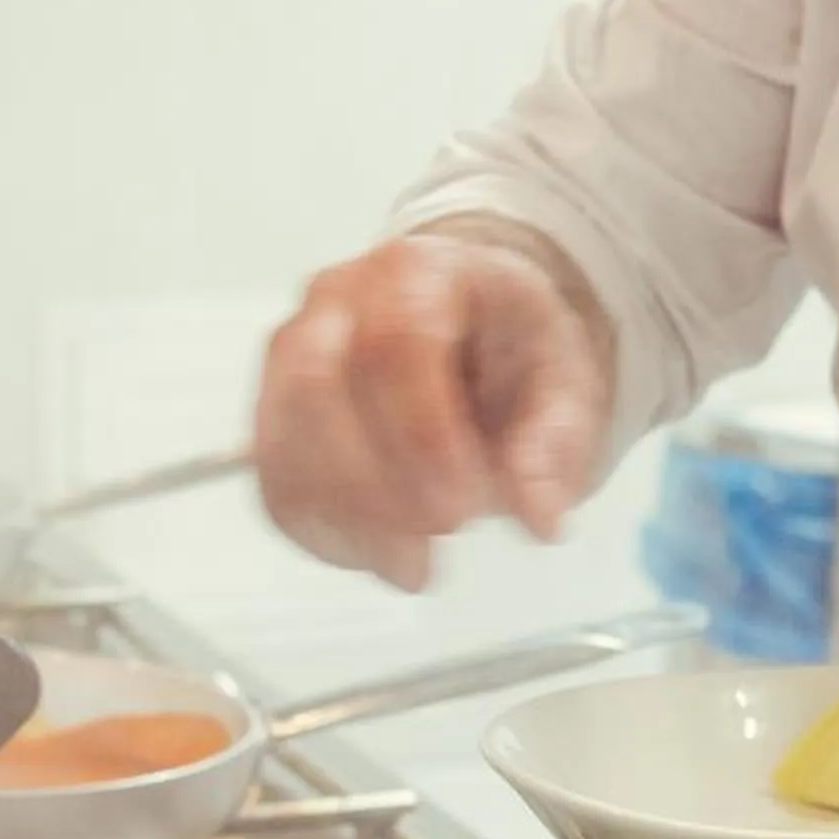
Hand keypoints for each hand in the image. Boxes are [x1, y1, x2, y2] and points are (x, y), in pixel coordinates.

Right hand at [256, 227, 610, 590]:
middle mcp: (337, 298)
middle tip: (434, 546)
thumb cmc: (515, 350)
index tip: (464, 508)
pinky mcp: (274, 412)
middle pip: (317, 383)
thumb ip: (556, 443)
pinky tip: (378, 557)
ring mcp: (292, 351)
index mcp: (420, 270)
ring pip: (282, 436)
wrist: (476, 335)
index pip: (397, 339)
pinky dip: (318, 531)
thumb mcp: (566, 382)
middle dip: (371, 481)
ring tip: (414, 567)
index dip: (422, 432)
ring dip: (344, 517)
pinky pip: (271, 478)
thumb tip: (541, 519)